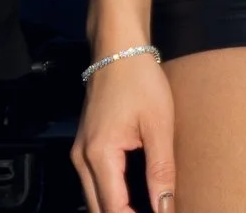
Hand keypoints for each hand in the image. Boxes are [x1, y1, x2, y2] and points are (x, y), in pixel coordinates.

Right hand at [72, 52, 175, 212]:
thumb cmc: (139, 81)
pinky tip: (135, 196)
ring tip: (148, 208)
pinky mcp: (85, 147)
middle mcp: (82, 159)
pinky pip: (95, 183)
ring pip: (95, 199)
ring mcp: (80, 153)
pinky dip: (112, 196)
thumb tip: (165, 208)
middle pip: (99, 209)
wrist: (118, 49)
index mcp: (100, 155)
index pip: (114, 208)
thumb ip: (161, 171)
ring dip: (118, 208)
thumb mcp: (158, 126)